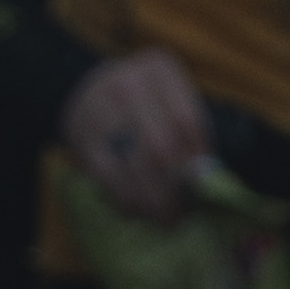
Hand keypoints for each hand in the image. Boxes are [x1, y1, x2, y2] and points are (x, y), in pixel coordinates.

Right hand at [61, 46, 212, 219]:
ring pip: (136, 166)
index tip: (206, 183)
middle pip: (162, 147)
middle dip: (176, 188)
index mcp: (159, 70)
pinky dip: (126, 199)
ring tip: (164, 218)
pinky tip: (136, 210)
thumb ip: (189, 125)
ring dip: (153, 200)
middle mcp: (129, 86)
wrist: (82, 89)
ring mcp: (102, 111)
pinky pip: (108, 176)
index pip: (188, 120)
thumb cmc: (141, 98)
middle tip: (184, 211)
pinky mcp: (83, 139)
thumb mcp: (166, 93)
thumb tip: (207, 174)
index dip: (199, 158)